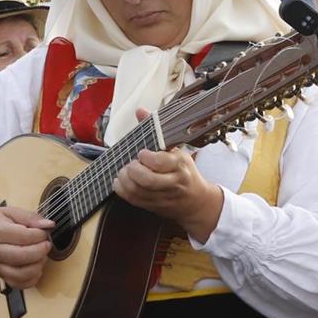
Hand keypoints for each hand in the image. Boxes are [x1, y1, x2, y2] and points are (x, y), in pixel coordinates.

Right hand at [0, 205, 55, 289]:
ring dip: (38, 265)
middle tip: (45, 244)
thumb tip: (48, 225)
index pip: (24, 236)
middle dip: (41, 250)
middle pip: (24, 256)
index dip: (40, 235)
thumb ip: (30, 217)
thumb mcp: (9, 212)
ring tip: (41, 256)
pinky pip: (19, 284)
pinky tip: (34, 268)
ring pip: (22, 273)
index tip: (43, 232)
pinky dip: (31, 279)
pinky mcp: (0, 275)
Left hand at [112, 110, 223, 240]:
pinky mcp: (155, 206)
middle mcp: (173, 181)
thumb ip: (156, 130)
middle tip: (130, 164)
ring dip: (125, 181)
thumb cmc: (184, 171)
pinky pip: (135, 200)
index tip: (141, 153)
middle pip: (148, 180)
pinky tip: (120, 182)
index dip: (145, 157)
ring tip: (124, 172)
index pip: (160, 161)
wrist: (196, 201)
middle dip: (133, 170)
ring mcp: (164, 196)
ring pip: (138, 191)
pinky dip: (123, 191)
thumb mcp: (176, 149)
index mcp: (179, 164)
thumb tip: (140, 111)